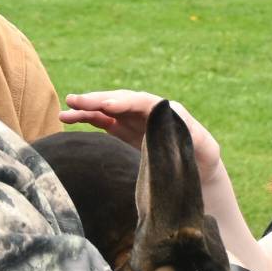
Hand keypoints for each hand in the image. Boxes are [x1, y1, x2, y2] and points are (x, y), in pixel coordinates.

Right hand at [61, 91, 222, 182]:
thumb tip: (173, 123)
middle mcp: (147, 110)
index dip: (125, 101)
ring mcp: (133, 119)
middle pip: (121, 100)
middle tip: (77, 101)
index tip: (108, 105)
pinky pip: (102, 120)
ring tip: (66, 109)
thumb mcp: (205, 148)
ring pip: (107, 108)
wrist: (197, 170)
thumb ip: (192, 134)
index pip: (143, 102)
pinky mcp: (123, 130)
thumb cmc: (203, 158)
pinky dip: (86, 118)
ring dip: (87, 107)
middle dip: (99, 99)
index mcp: (167, 110)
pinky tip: (68, 119)